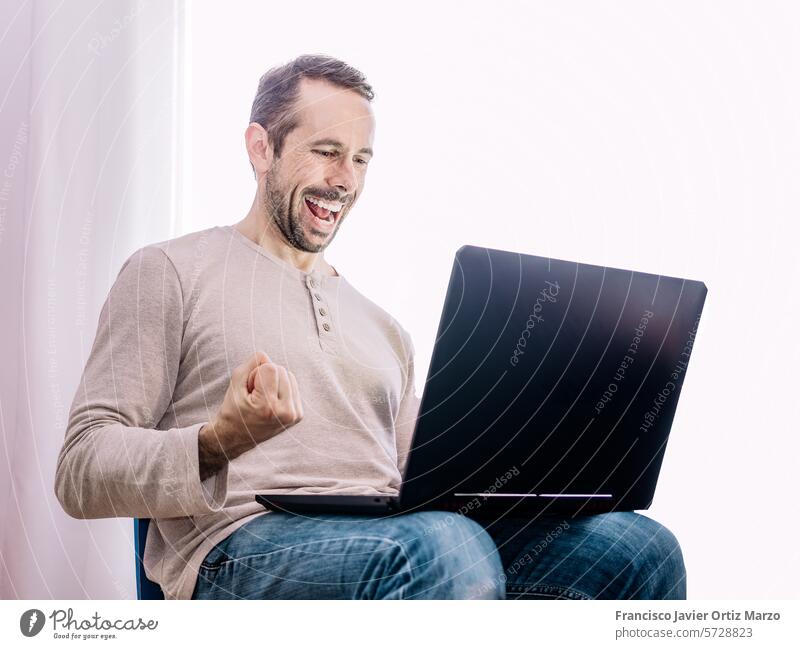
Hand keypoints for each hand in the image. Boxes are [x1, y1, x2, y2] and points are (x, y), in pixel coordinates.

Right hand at [199, 352, 302, 477]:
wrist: (237, 437)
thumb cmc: (234, 409)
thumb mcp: (235, 383)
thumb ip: (251, 364)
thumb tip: (267, 356)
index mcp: (268, 407)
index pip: (271, 368)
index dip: (255, 374)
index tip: (249, 390)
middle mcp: (285, 412)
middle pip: (282, 370)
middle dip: (265, 377)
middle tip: (254, 395)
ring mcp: (294, 415)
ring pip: (289, 376)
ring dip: (275, 381)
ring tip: (262, 398)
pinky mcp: (298, 415)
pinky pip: (293, 385)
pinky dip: (281, 388)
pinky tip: (271, 401)